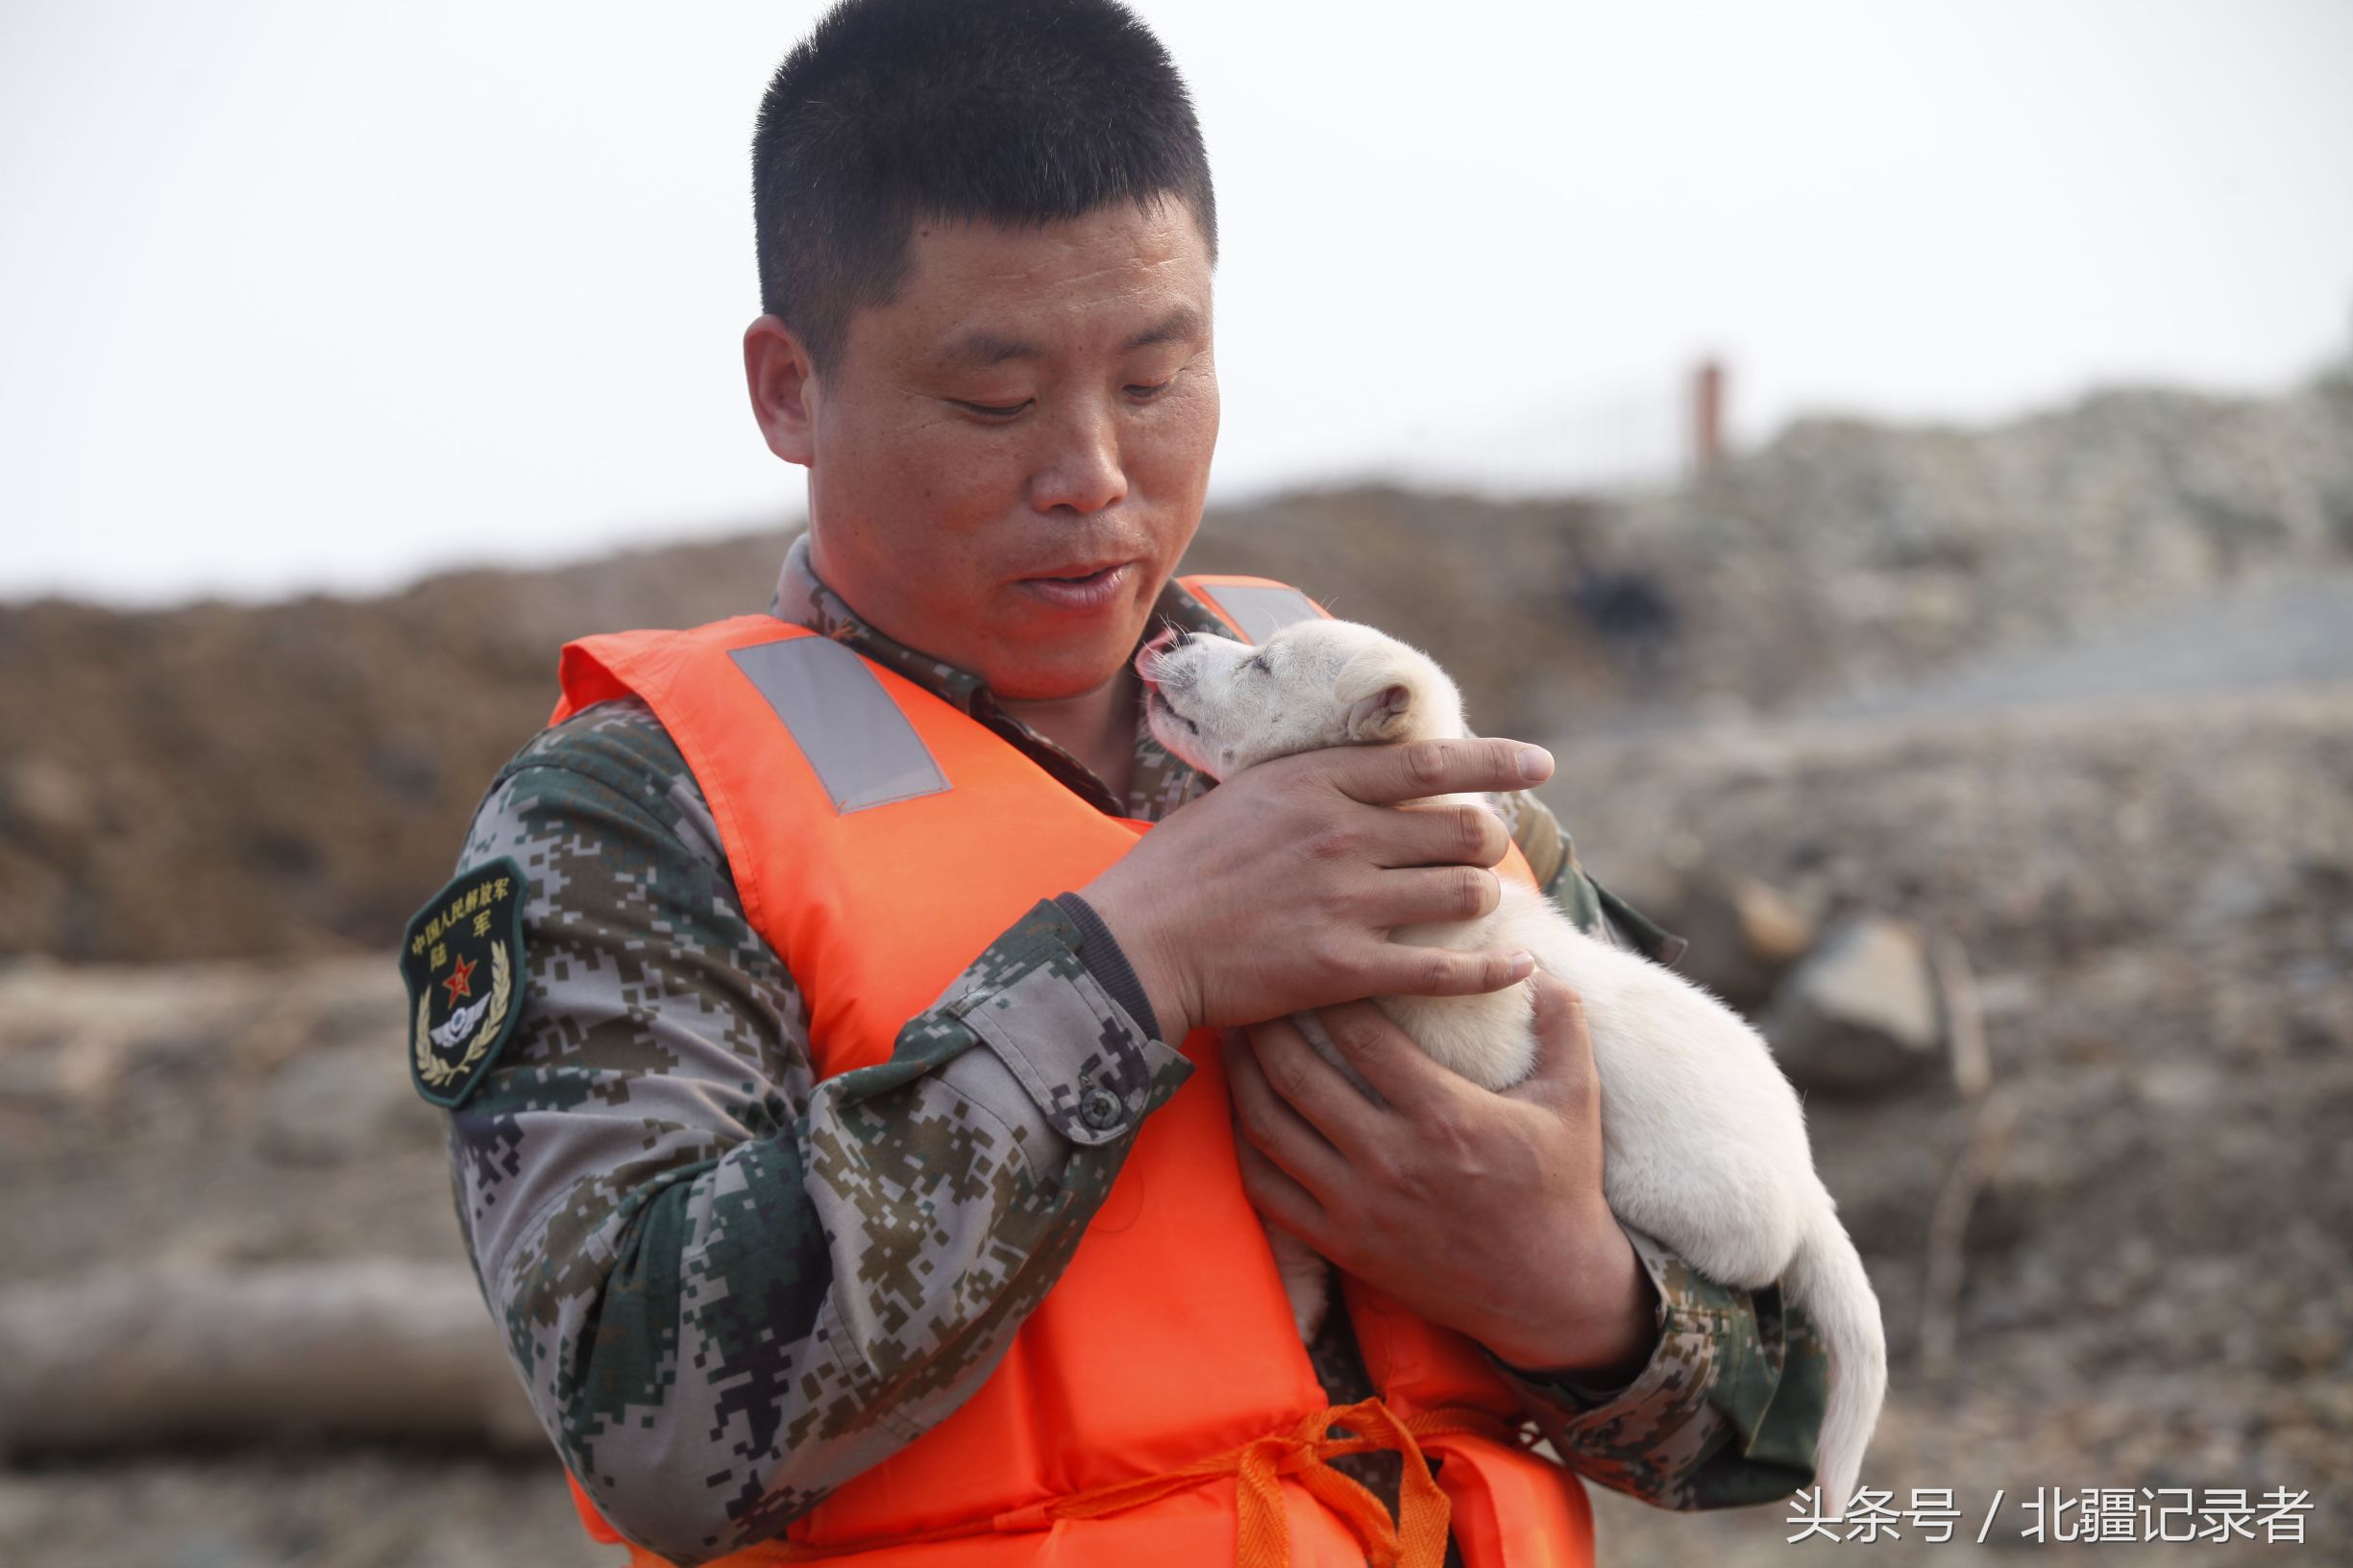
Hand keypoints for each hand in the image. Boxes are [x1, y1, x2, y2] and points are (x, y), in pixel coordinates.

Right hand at [1080, 737, 1553, 1038]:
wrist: (1136, 943)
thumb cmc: (1180, 868)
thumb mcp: (1244, 794)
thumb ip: (1311, 782)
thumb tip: (1367, 771)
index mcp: (1316, 782)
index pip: (1431, 763)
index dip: (1497, 762)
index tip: (1540, 764)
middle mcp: (1341, 834)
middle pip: (1462, 830)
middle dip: (1486, 843)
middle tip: (1481, 854)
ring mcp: (1345, 902)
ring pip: (1464, 894)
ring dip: (1482, 900)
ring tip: (1474, 906)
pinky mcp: (1343, 968)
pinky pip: (1444, 969)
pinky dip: (1492, 970)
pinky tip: (1518, 968)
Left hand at [1223, 972, 1658, 1377]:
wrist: (1550, 1293)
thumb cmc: (1562, 1188)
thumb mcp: (1576, 1100)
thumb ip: (1561, 1024)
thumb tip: (1533, 963)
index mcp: (1443, 1115)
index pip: (1361, 1035)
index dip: (1328, 991)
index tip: (1315, 962)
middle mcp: (1391, 1159)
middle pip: (1298, 1074)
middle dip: (1268, 1024)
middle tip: (1255, 989)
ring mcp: (1358, 1206)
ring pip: (1270, 1127)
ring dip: (1244, 1076)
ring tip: (1235, 1037)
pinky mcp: (1342, 1245)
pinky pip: (1267, 1189)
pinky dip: (1244, 1143)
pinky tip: (1243, 1109)